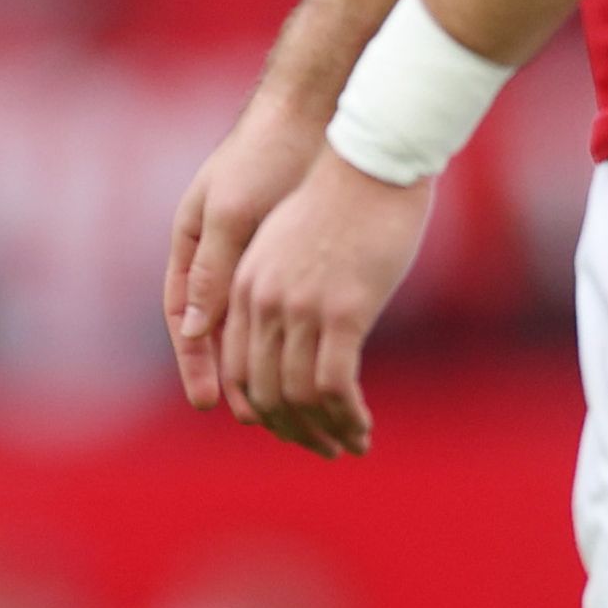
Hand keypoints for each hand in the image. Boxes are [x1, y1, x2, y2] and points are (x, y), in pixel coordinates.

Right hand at [167, 95, 330, 412]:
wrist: (313, 110)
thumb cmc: (266, 154)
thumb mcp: (233, 212)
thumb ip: (214, 268)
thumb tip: (195, 331)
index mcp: (192, 241)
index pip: (184, 315)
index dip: (193, 361)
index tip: (207, 402)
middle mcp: (218, 250)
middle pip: (217, 326)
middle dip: (230, 373)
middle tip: (252, 418)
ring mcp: (252, 247)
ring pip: (252, 318)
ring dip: (263, 360)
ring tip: (286, 403)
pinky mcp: (289, 246)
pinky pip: (284, 301)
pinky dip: (293, 334)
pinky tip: (313, 359)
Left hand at [221, 149, 434, 458]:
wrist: (372, 159)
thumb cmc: (340, 196)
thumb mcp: (287, 242)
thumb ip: (274, 286)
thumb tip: (282, 325)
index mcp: (244, 283)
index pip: (235, 366)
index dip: (259, 407)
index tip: (287, 427)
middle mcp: (262, 299)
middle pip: (261, 391)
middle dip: (291, 430)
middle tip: (322, 448)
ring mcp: (300, 307)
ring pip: (297, 396)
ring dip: (324, 432)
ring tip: (350, 445)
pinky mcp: (341, 311)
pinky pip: (334, 386)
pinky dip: (347, 417)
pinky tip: (363, 428)